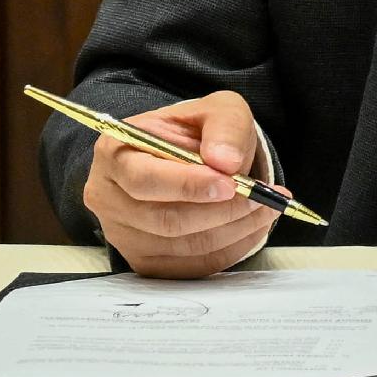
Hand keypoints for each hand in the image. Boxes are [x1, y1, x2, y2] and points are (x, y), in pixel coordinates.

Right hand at [79, 90, 278, 280]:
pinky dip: (229, 249)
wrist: (187, 158)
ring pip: (181, 247)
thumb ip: (224, 126)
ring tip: (267, 208)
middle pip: (164, 220)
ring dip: (233, 230)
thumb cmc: (196, 132)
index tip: (230, 184)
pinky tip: (251, 227)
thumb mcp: (216, 109)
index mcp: (115, 152)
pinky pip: (190, 267)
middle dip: (222, 211)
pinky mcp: (144, 261)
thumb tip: (226, 162)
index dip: (188, 186)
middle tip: (263, 197)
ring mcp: (122, 235)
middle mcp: (108, 198)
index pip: (144, 179)